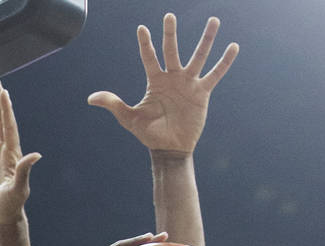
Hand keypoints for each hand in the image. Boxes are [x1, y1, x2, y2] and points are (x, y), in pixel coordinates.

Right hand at [0, 79, 40, 227]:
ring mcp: (1, 153)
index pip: (9, 127)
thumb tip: (37, 155)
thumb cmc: (11, 205)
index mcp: (13, 154)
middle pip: (4, 120)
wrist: (5, 215)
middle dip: (0, 101)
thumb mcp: (18, 189)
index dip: (6, 110)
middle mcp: (8, 150)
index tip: (3, 92)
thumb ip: (25, 172)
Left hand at [88, 13, 238, 153]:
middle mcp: (172, 77)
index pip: (149, 57)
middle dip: (170, 33)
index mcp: (155, 81)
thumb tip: (91, 98)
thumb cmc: (149, 134)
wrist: (169, 149)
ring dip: (206, 39)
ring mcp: (188, 83)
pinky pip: (215, 74)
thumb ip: (113, 104)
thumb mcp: (129, 118)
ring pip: (198, 56)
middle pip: (172, 50)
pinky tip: (233, 46)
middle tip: (169, 15)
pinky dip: (225, 62)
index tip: (142, 28)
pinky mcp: (202, 93)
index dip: (146, 44)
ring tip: (214, 20)